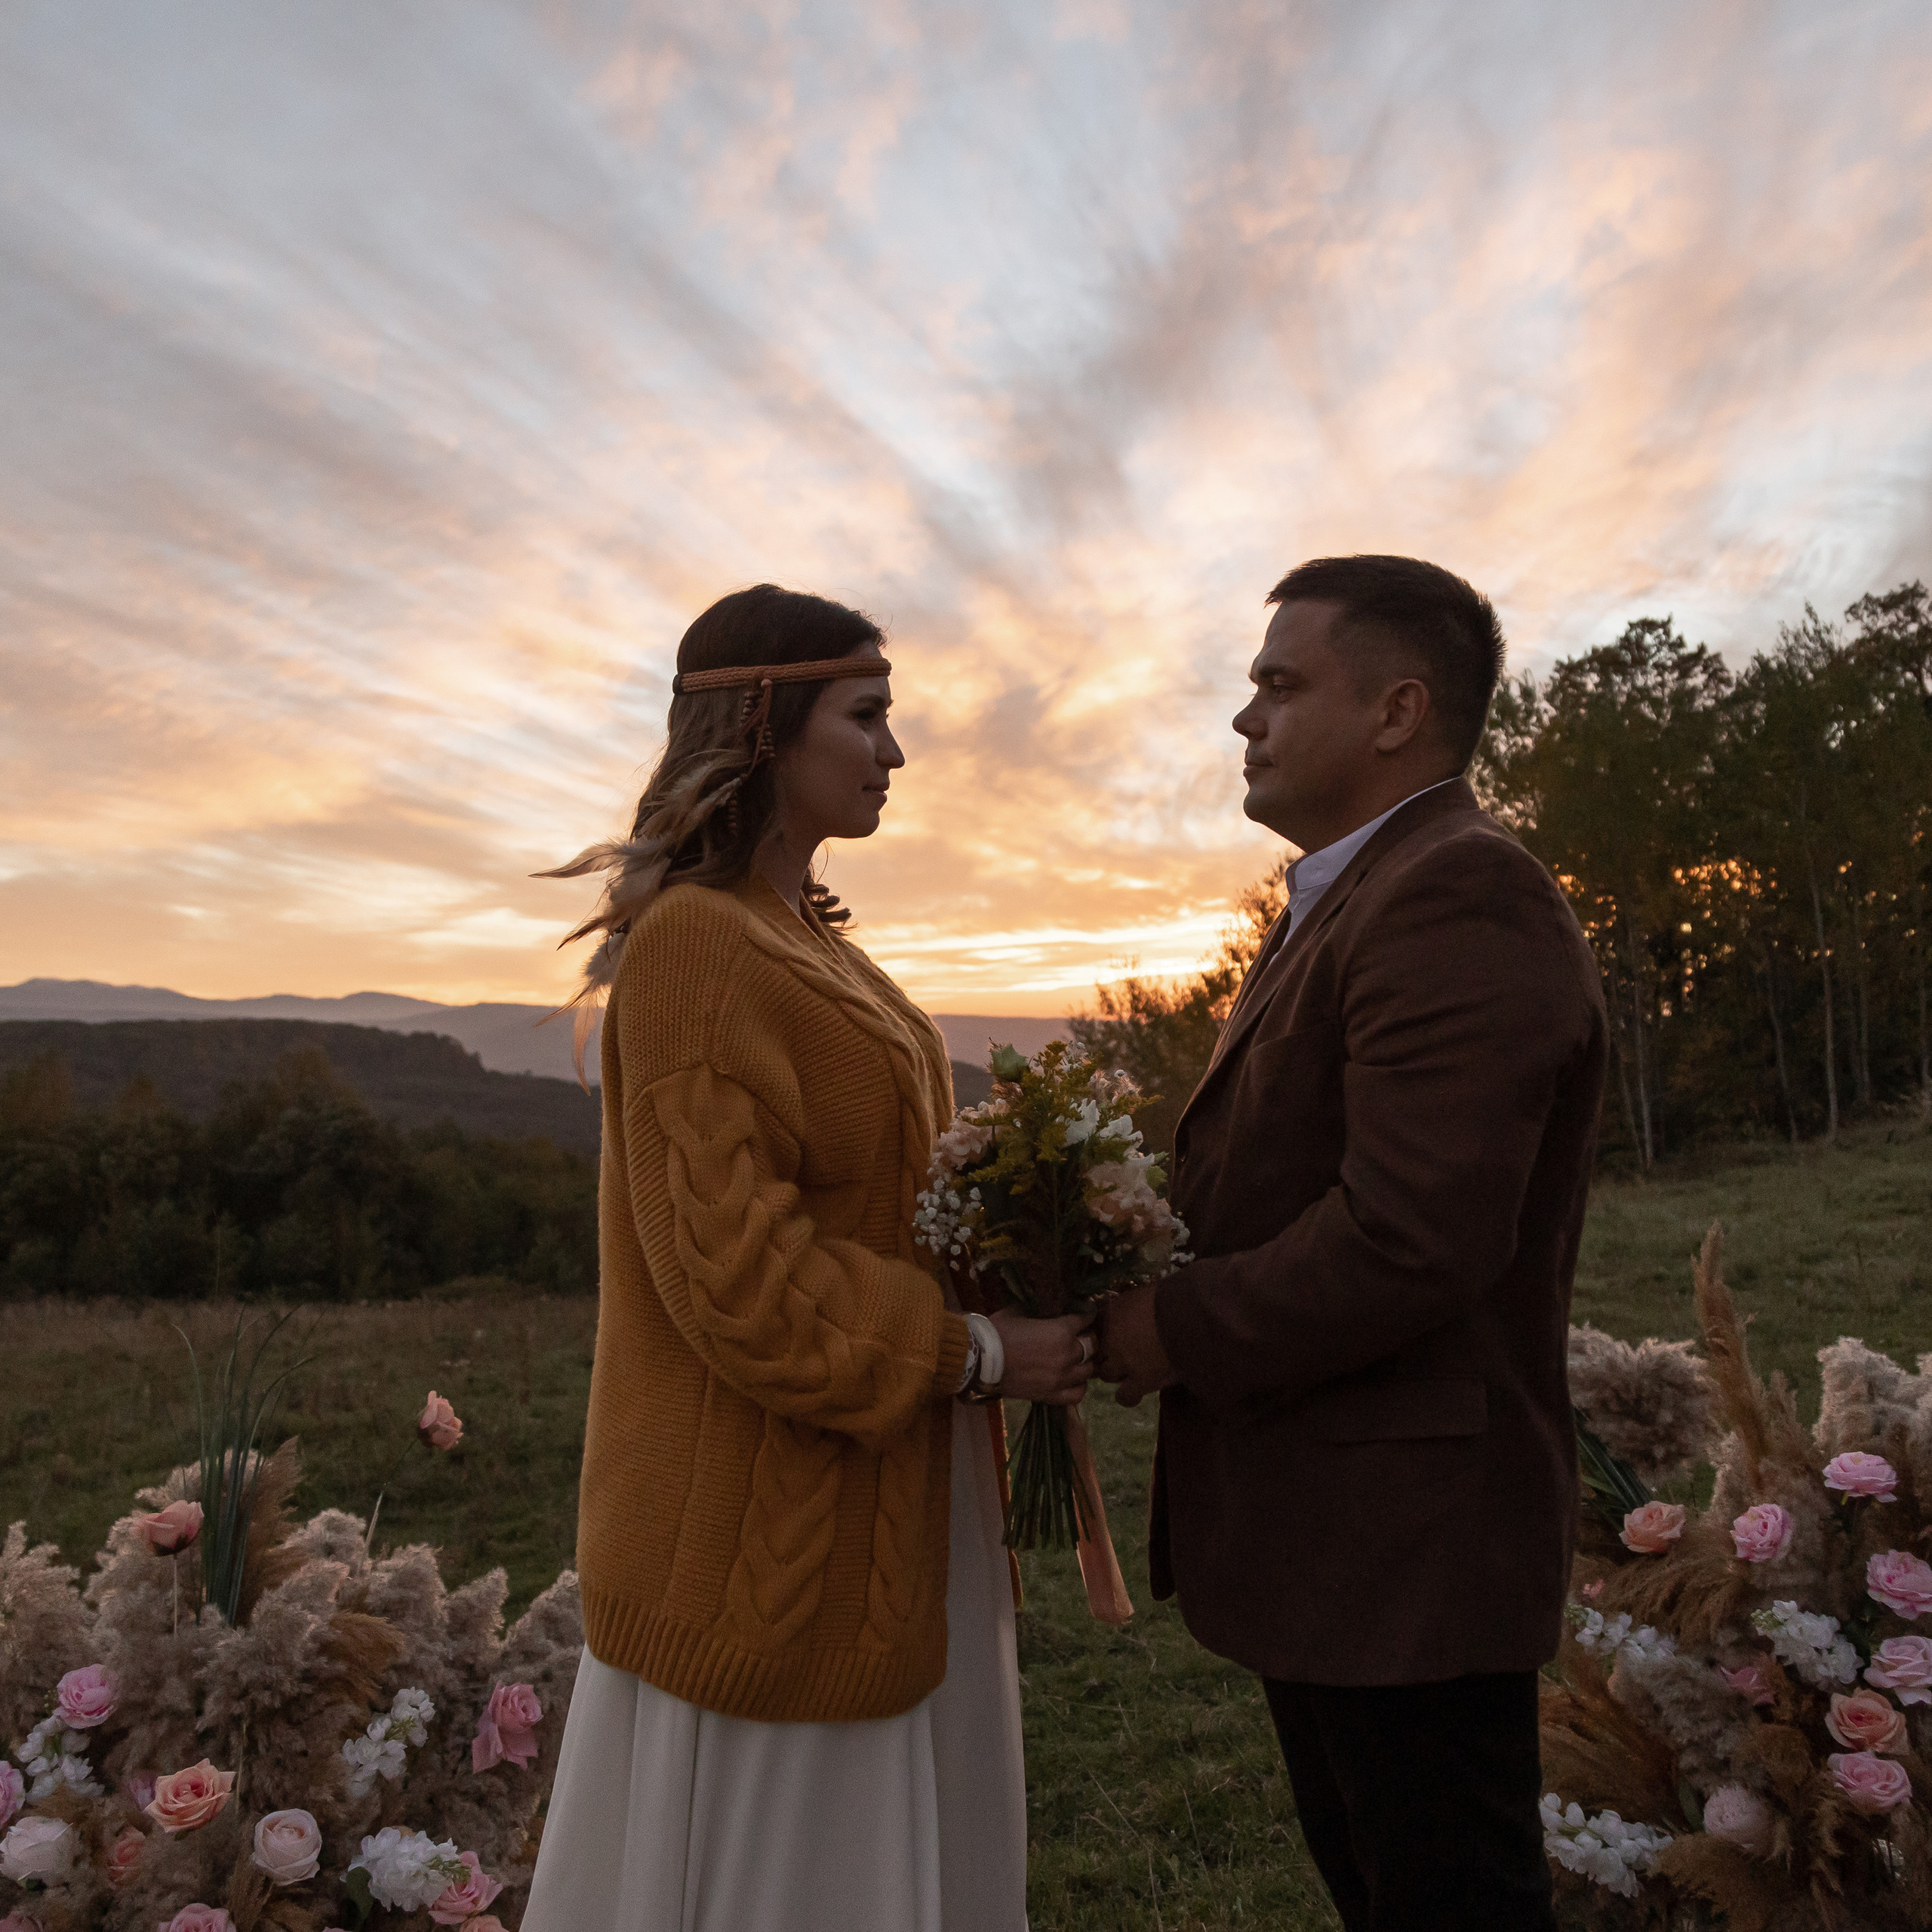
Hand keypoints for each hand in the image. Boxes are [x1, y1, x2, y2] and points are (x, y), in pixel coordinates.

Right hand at [987, 1307, 1097, 1404]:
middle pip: (1092, 1345)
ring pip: (1088, 1370)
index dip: (1088, 1313)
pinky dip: (1079, 1386)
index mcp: (1061, 1330)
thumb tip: (1046, 1308)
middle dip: (1089, 1337)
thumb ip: (1038, 1311)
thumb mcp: (1019, 1311)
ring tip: (1078, 1358)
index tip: (1087, 1312)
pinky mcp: (1051, 1395)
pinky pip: (1077, 1394)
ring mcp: (1061, 1377)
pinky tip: (1074, 1380)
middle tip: (1081, 1335)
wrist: (980, 1361)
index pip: (1085, 1319)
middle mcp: (1067, 1354)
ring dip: (1085, 1361)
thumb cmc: (998, 1331)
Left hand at [1096, 1283, 1174, 1407]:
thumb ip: (1127, 1303)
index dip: (1101, 1334)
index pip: (1092, 1329)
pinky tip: (1133, 1391)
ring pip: (1107, 1374)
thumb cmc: (1170, 1297)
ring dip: (1116, 1373)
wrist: (1190, 1314)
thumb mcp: (1141, 1293)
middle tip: (1122, 1354)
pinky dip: (1127, 1395)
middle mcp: (1109, 1339)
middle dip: (1107, 1354)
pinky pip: (1125, 1396)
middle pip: (1096, 1353)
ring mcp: (1122, 1361)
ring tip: (1131, 1370)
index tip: (1111, 1335)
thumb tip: (1125, 1305)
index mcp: (1109, 1314)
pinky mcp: (1140, 1380)